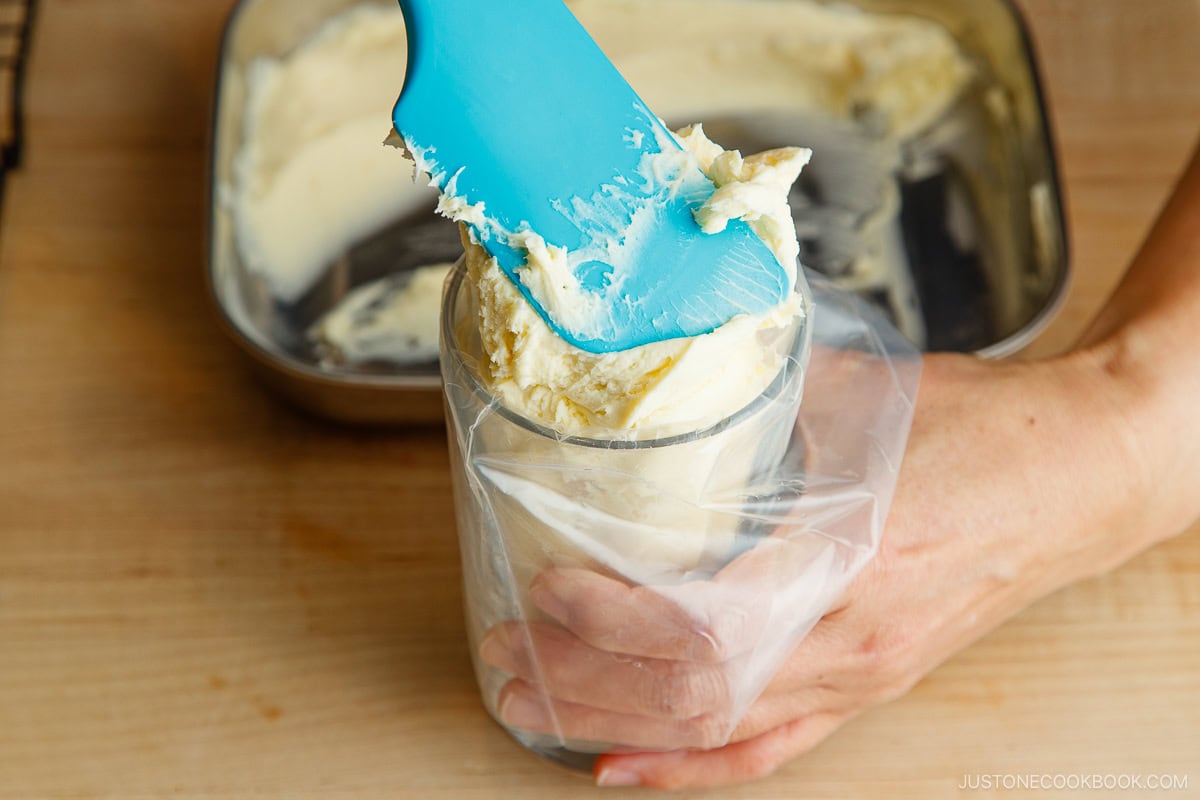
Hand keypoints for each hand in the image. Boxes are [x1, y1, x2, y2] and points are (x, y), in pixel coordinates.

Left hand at [480, 350, 1166, 788]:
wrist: (1078, 476)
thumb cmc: (984, 429)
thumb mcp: (861, 393)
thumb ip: (757, 391)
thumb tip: (665, 376)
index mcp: (850, 559)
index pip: (707, 624)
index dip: (613, 618)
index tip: (547, 586)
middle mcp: (852, 639)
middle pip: (695, 694)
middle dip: (586, 681)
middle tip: (506, 654)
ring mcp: (861, 674)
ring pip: (720, 730)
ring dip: (617, 723)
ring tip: (534, 703)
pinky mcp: (868, 683)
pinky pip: (770, 747)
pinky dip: (691, 768)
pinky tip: (625, 766)